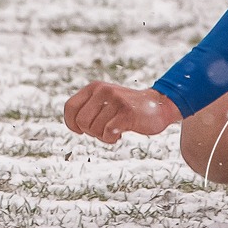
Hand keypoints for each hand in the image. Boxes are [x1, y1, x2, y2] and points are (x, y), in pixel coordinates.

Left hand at [64, 82, 180, 143]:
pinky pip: (107, 133)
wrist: (158, 106)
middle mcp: (103, 90)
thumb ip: (88, 108)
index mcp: (94, 87)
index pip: (70, 107)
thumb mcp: (105, 101)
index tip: (80, 131)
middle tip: (103, 130)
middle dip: (90, 132)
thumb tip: (72, 124)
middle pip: (81, 121)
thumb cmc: (126, 108)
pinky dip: (111, 139)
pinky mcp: (126, 112)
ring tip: (114, 130)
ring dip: (103, 136)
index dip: (71, 123)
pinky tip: (120, 134)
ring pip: (94, 129)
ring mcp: (115, 100)